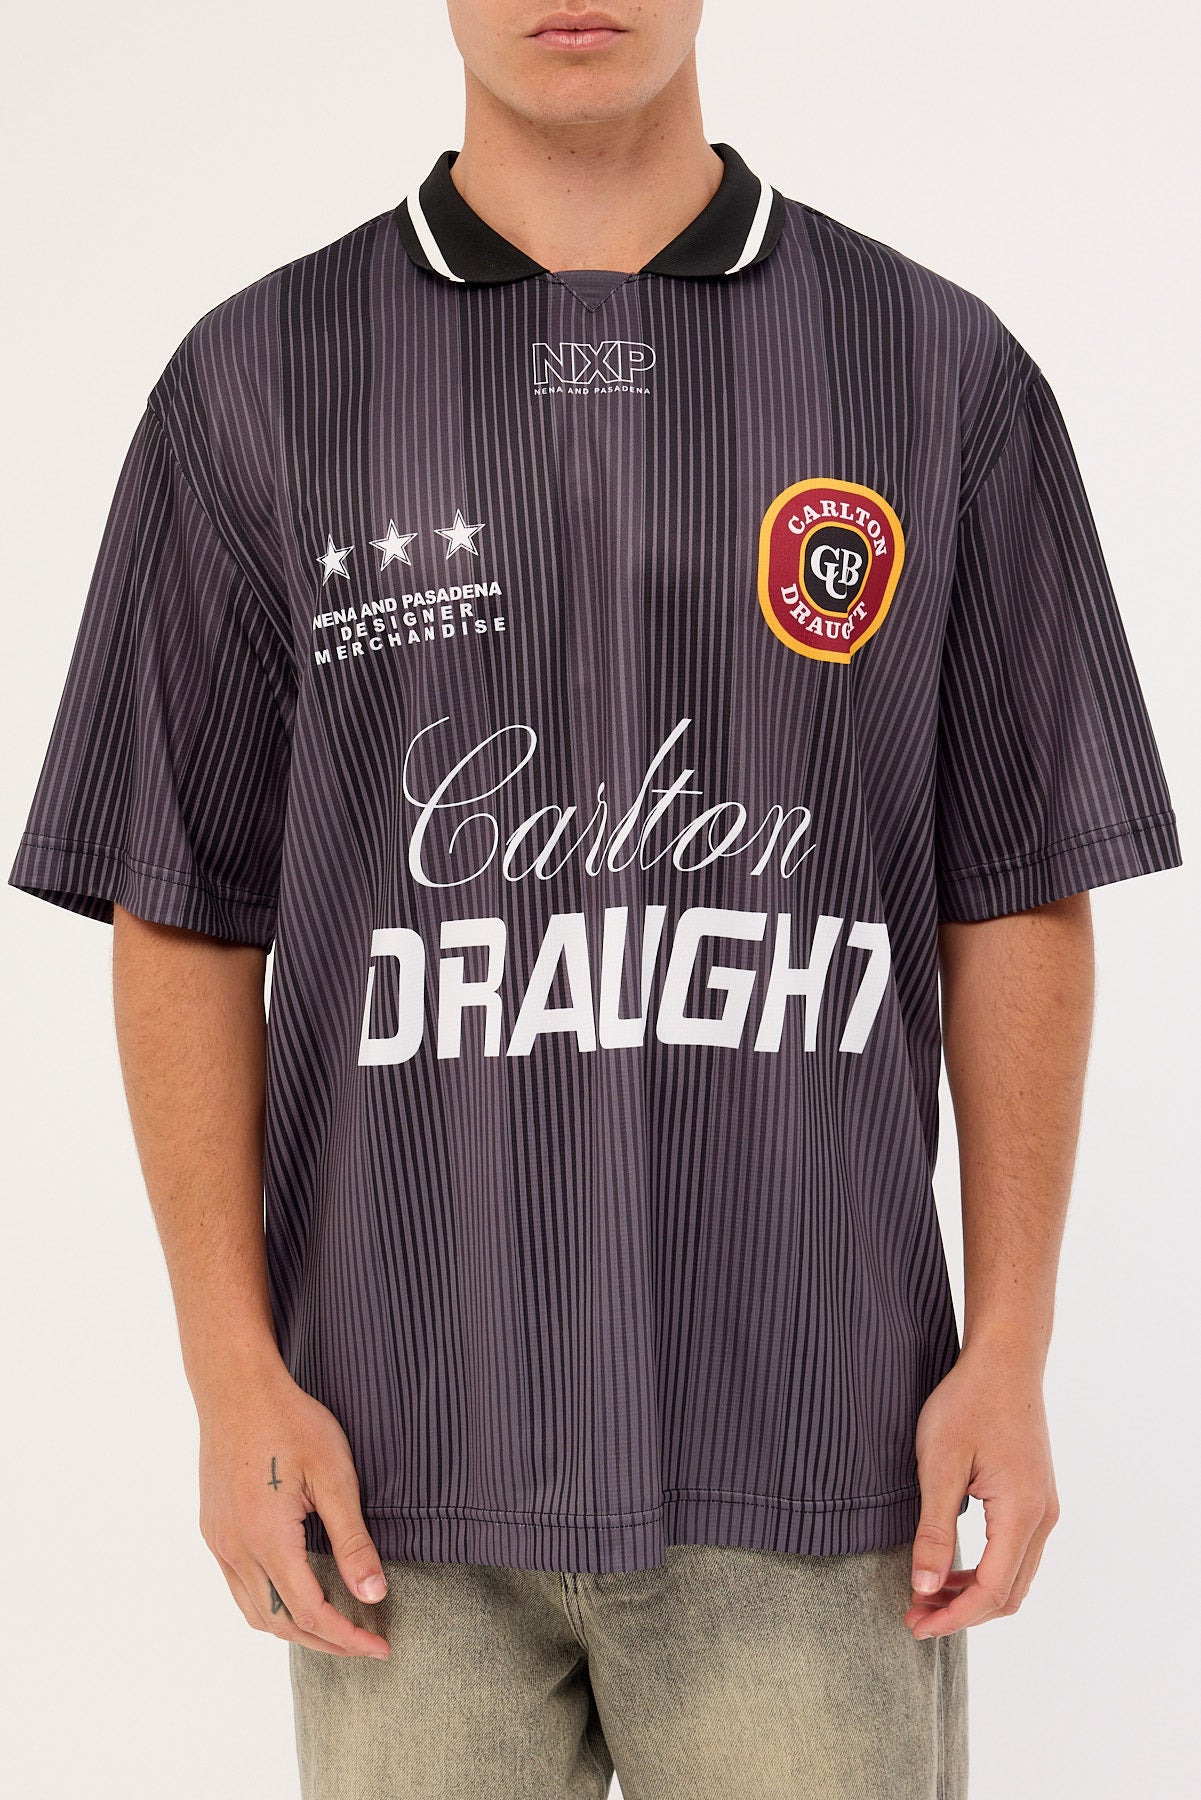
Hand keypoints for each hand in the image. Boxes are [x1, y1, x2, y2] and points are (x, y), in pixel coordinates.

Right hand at [198, 1362, 390, 1658]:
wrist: (236, 1387)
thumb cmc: (291, 1421)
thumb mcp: (334, 1475)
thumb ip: (353, 1539)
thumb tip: (374, 1595)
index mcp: (267, 1539)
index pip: (311, 1613)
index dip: (348, 1637)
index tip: (381, 1646)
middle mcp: (235, 1550)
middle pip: (281, 1623)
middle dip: (326, 1642)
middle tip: (366, 1644)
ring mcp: (218, 1542)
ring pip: (255, 1612)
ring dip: (296, 1628)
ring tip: (337, 1627)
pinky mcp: (213, 1530)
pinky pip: (239, 1588)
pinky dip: (271, 1605)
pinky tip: (297, 1594)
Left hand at [905, 1344, 1059, 1639]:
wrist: (1004, 1361)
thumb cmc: (968, 1403)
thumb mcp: (939, 1464)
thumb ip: (934, 1530)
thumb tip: (926, 1587)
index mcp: (1021, 1514)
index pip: (991, 1591)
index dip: (953, 1616)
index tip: (914, 1624)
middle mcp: (1042, 1519)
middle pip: (1008, 1593)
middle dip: (961, 1612)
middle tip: (914, 1615)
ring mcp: (1044, 1509)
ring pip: (1014, 1577)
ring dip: (973, 1594)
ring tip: (926, 1594)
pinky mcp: (1037, 1498)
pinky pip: (1016, 1554)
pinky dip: (985, 1571)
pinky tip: (952, 1567)